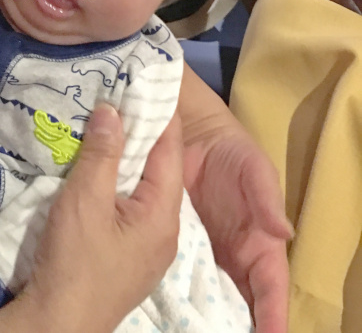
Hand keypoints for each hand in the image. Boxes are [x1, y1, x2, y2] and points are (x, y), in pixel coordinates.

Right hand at [21, 105, 183, 332]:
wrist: (57, 324)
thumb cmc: (76, 260)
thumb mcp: (86, 199)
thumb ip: (102, 153)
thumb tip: (113, 109)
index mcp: (163, 214)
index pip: (169, 150)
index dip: (158, 115)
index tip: (144, 84)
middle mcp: (164, 230)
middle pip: (158, 170)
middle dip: (140, 135)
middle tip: (119, 101)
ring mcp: (147, 248)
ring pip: (143, 190)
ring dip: (126, 160)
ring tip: (107, 129)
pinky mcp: (127, 257)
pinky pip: (130, 209)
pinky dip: (118, 184)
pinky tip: (98, 173)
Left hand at [184, 122, 291, 332]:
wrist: (193, 134)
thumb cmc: (234, 154)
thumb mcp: (255, 171)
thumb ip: (268, 198)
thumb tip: (284, 231)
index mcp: (258, 245)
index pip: (270, 288)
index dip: (272, 315)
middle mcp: (231, 254)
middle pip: (238, 300)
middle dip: (237, 325)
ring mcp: (202, 247)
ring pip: (205, 290)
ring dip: (203, 313)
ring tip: (194, 329)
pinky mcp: (173, 236)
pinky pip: (173, 265)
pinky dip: (172, 285)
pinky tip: (162, 303)